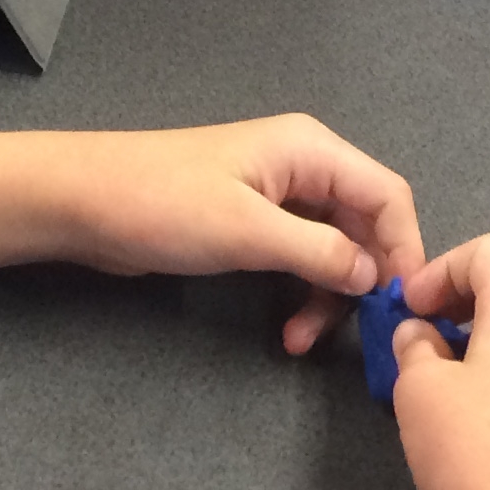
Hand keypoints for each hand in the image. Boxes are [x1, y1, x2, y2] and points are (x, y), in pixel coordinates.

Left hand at [0, 114, 423, 354]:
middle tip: (353, 334)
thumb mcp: (247, 231)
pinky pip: (300, 257)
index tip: (400, 305)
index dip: (403, 248)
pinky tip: (289, 328)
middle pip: (364, 225)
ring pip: (333, 249)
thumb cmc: (164, 204)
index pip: (387, 195)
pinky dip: (302, 291)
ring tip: (301, 339)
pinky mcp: (253, 222)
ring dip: (327, 295)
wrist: (85, 202)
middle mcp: (302, 166)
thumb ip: (318, 252)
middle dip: (362, 280)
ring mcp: (277, 195)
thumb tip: (374, 275)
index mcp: (309, 150)